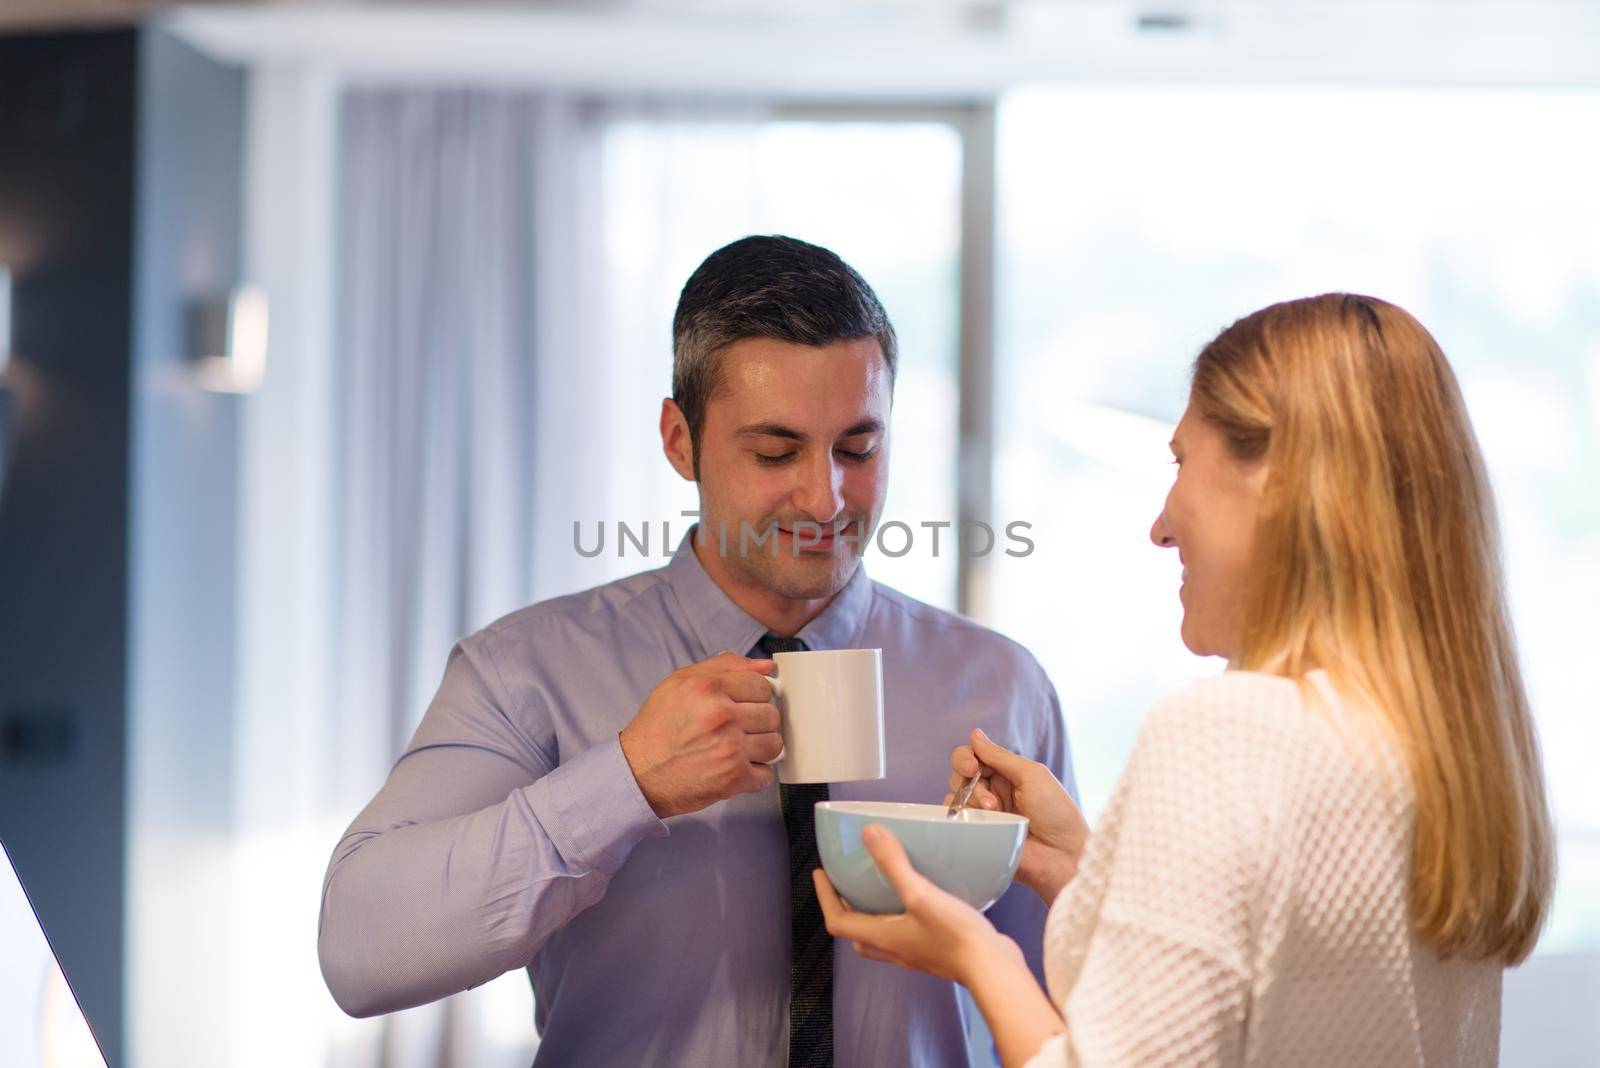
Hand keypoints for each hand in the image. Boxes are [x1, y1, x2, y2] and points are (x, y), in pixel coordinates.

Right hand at [620, 651, 781, 818]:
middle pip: (771, 714)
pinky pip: (766, 774)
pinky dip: (753, 775)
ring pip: (774, 744)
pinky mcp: (733, 778)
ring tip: (736, 748)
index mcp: (709, 688)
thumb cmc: (658, 727)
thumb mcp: (681, 682)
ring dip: (759, 748)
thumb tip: (767, 666)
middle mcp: (722, 716)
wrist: (638, 772)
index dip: (753, 696)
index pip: (761, 685)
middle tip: (736, 729)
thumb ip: (725, 666)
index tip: (742, 706)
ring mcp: (730, 748)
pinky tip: (734, 768)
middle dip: (757, 722)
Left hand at [812, 825, 1022, 986]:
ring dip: (872, 914)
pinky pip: (906, 935)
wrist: (993, 969)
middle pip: (857, 933)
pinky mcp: (935, 952)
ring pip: (881, 937)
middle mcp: (894, 949)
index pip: (838, 921)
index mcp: (883, 937)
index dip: (824, 897)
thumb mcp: (921, 894)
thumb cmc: (956, 936)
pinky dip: (901, 917)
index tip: (820, 874)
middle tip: (846, 883)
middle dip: (846, 908)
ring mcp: (915, 954)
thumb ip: (893, 864)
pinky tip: (920, 899)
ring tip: (879, 889)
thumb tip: (869, 833)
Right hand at [946, 728, 1087, 903]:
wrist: (1062, 856)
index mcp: (1006, 774)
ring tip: (994, 813)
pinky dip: (960, 817)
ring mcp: (983, 814)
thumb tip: (974, 734)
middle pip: (959, 773)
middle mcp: (992, 791)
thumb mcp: (1031, 775)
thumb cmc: (1056, 813)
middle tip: (988, 799)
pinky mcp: (976, 835)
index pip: (973, 755)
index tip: (972, 767)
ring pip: (954, 795)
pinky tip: (981, 824)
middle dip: (968, 781)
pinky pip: (953, 820)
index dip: (966, 757)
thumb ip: (1000, 756)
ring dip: (970, 801)